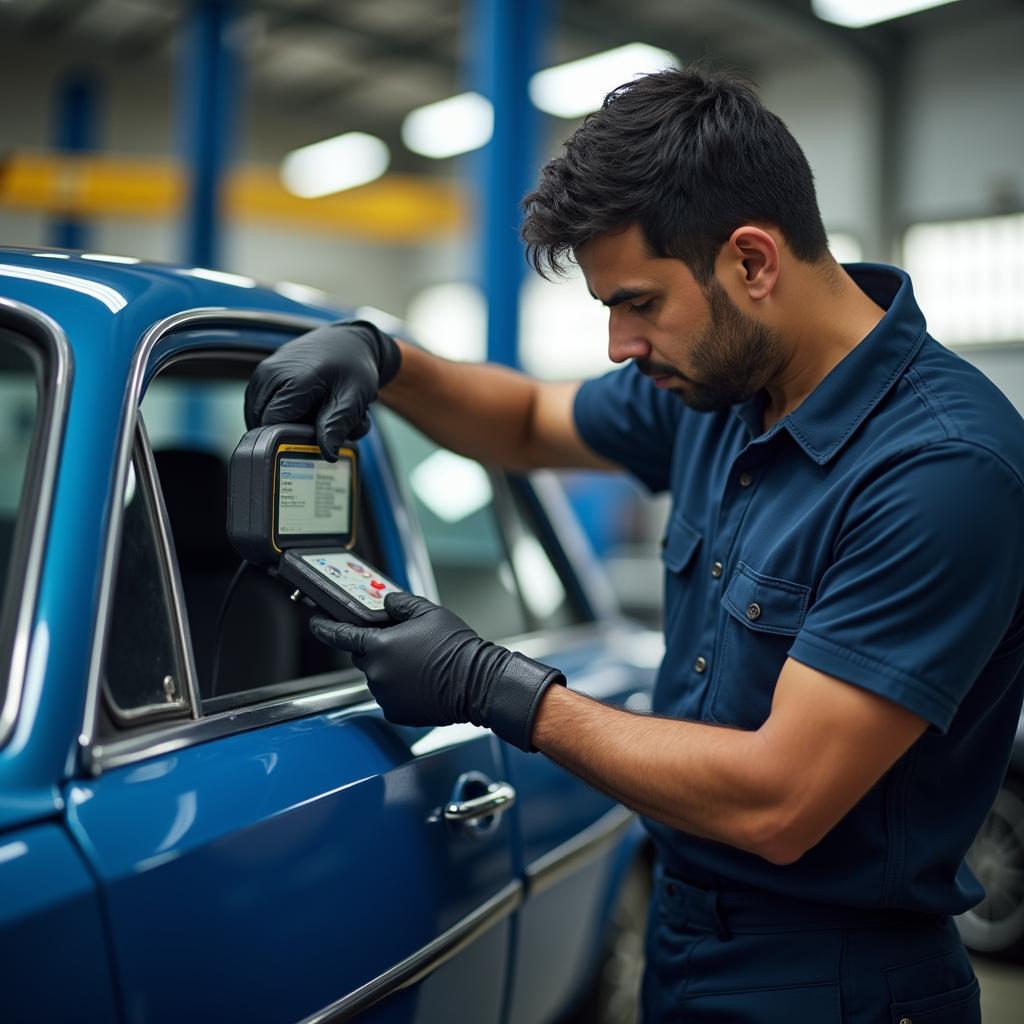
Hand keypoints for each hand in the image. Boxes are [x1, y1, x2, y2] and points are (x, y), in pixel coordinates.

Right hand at [244, 320, 401, 460]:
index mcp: (290, 380)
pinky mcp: (262, 377)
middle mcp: (268, 375)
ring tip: (315, 411)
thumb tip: (328, 454)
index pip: (274, 428)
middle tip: (321, 421)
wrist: (349, 341)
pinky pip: (264, 408)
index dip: (294, 439)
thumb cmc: (353, 366)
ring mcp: (262, 374)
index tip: (317, 436)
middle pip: (265, 425)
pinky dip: (283, 414)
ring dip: (287, 423)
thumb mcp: (354, 397)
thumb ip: (338, 425)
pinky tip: (305, 406)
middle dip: (292, 432)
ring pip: (262, 418)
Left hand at [310, 592, 564, 751]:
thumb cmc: (456, 648)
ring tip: (419, 664)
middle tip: (401, 643)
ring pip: (377, 676)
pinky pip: (389, 695)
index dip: (325, 628)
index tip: (316, 624)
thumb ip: (400, 603)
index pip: (341, 635)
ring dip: (389, 669)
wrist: (476, 683)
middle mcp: (376, 673)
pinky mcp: (395, 712)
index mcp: (379, 646)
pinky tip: (420, 681)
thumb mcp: (429, 612)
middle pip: (362, 656)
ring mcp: (384, 695)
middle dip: (375, 648)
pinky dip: (398, 688)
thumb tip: (386, 602)